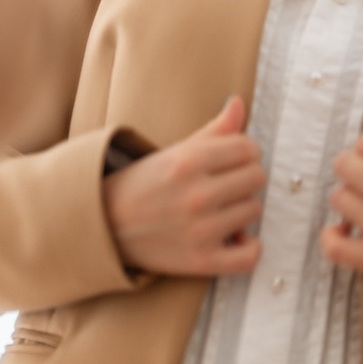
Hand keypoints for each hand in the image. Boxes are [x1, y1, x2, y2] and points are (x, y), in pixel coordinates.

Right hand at [102, 95, 264, 276]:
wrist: (106, 224)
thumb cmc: (143, 184)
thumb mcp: (174, 151)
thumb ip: (212, 130)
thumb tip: (238, 103)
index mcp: (189, 160)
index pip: (248, 148)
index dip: (246, 151)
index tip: (234, 159)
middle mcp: (196, 194)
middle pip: (256, 178)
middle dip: (245, 178)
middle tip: (226, 183)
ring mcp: (200, 230)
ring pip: (254, 210)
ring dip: (242, 209)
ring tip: (221, 208)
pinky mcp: (201, 260)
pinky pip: (249, 256)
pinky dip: (250, 248)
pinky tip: (237, 238)